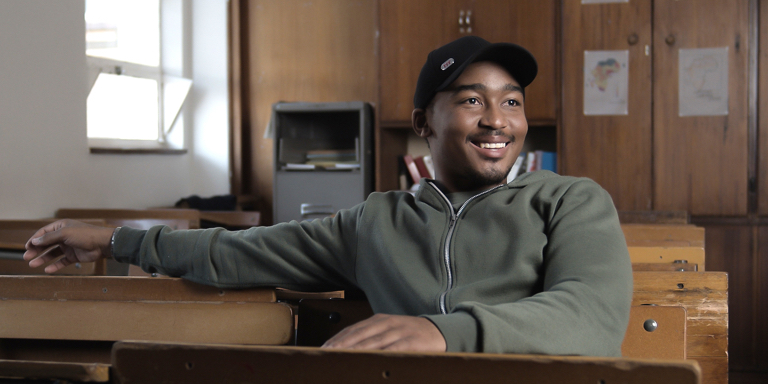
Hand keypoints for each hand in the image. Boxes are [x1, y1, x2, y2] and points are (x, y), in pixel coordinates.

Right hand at [23, 219, 114, 272]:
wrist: (103, 244)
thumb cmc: (85, 235)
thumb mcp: (65, 233)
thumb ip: (49, 238)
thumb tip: (34, 241)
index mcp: (61, 227)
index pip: (44, 233)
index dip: (34, 239)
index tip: (26, 247)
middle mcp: (64, 236)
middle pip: (46, 244)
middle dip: (36, 250)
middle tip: (26, 257)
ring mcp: (68, 247)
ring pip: (52, 253)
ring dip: (42, 259)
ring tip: (32, 265)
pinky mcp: (74, 256)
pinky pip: (61, 261)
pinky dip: (54, 266)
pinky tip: (47, 270)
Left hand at [321, 314, 446, 351]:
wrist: (440, 331)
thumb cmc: (410, 334)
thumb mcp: (389, 330)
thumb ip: (370, 337)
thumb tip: (347, 350)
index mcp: (379, 319)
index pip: (353, 329)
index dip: (337, 339)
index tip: (323, 349)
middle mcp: (387, 323)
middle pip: (359, 335)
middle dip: (341, 346)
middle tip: (326, 356)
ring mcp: (399, 332)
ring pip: (373, 342)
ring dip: (356, 351)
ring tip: (341, 360)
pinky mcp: (412, 342)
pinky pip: (393, 350)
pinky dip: (380, 355)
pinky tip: (369, 361)